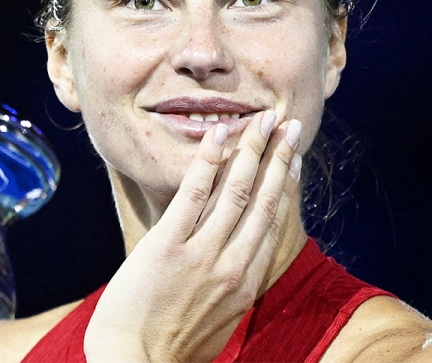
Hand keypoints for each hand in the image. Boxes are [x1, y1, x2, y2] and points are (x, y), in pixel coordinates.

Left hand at [84, 111, 302, 362]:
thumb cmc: (169, 349)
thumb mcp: (215, 321)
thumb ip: (228, 291)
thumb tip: (231, 272)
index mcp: (245, 284)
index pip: (271, 225)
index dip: (285, 187)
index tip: (292, 161)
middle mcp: (232, 266)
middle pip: (262, 201)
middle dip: (278, 158)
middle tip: (290, 125)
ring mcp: (202, 254)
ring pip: (236, 192)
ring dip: (253, 151)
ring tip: (264, 121)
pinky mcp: (168, 246)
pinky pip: (194, 195)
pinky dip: (209, 162)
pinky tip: (219, 136)